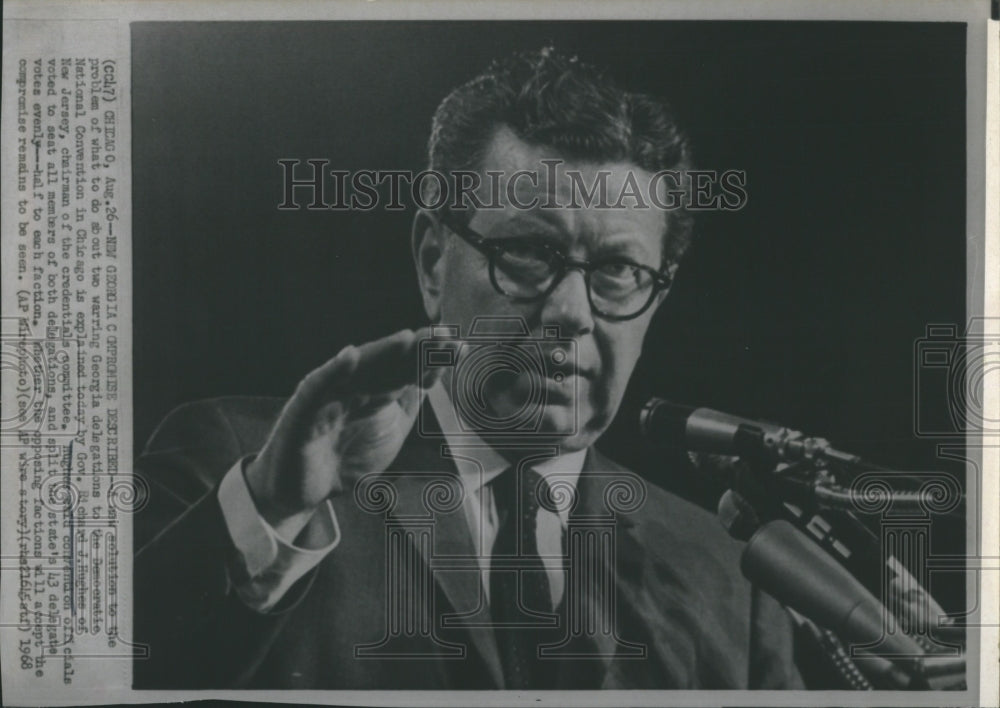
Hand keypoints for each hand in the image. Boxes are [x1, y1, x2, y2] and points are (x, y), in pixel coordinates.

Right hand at [244, 328, 440, 538]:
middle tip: (444, 336)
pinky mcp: (303, 408)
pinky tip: (349, 355)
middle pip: (389, 363)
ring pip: (358, 368)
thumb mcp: (391, 431)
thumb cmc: (346, 460)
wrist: (304, 494)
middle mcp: (355, 386)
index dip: (432, 359)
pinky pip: (318, 385)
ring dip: (382, 352)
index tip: (460, 349)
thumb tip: (435, 375)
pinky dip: (333, 370)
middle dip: (416, 349)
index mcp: (377, 391)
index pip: (408, 369)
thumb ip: (410, 403)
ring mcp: (330, 394)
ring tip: (406, 339)